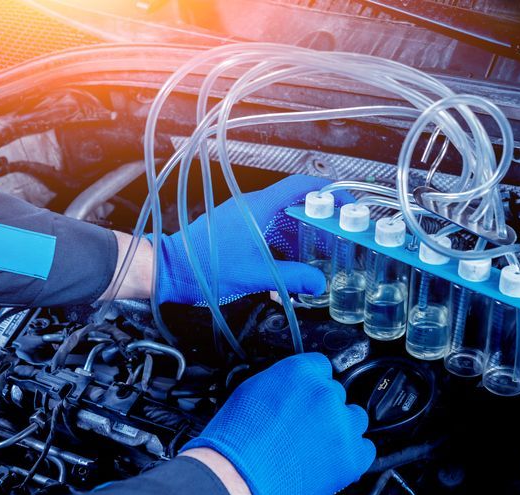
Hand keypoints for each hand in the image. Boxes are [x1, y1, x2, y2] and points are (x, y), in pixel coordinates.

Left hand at [156, 175, 352, 304]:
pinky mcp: (237, 231)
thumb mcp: (256, 275)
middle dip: (320, 220)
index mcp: (259, 207)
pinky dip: (283, 246)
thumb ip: (292, 279)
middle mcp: (252, 207)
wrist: (171, 270)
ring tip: (319, 257)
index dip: (330, 192)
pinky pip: (268, 232)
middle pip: (296, 204)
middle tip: (339, 236)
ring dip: (301, 237)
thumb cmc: (205, 266)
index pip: (302, 186)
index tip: (348, 204)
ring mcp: (244, 218)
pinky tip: (291, 268)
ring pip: (282, 221)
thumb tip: (319, 284)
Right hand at [182, 353, 375, 494]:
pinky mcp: (351, 457)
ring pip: (354, 420)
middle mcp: (325, 394)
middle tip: (302, 429)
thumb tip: (292, 390)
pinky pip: (365, 449)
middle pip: (336, 395)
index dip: (311, 386)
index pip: (321, 367)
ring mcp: (341, 425)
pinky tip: (328, 462)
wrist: (234, 479)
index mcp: (300, 373)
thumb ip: (281, 384)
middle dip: (322, 410)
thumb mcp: (250, 392)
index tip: (306, 399)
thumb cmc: (234, 442)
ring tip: (314, 448)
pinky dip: (351, 456)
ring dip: (339, 431)